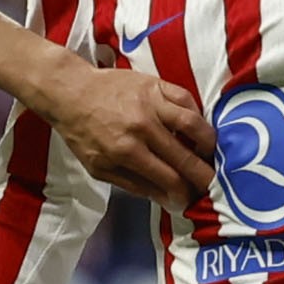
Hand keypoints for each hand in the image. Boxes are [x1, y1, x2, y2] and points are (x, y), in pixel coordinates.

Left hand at [40, 61, 214, 207]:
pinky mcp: (156, 83)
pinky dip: (197, 116)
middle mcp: (142, 127)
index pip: (169, 179)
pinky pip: (187, 99)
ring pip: (194, 124)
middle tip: (213, 184)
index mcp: (126, 151)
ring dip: (209, 144)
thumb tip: (168, 200)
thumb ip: (135, 185)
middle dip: (204, 176)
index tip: (192, 200)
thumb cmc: (82, 133)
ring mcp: (152, 102)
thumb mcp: (100, 168)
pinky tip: (196, 129)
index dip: (185, 194)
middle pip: (185, 157)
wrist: (70, 92)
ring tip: (210, 154)